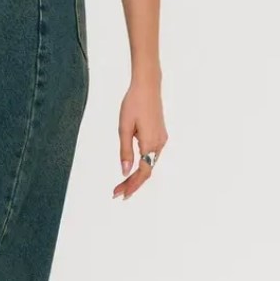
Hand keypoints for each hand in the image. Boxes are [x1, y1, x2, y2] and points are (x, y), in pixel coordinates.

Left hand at [112, 77, 166, 199]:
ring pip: (150, 163)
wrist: (147, 86)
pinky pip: (152, 155)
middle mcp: (159, 144)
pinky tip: (133, 167)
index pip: (142, 172)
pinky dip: (143, 164)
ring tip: (123, 184)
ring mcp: (162, 139)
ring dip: (137, 175)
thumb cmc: (133, 104)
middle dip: (133, 183)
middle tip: (117, 192)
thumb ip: (125, 151)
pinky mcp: (160, 134)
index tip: (120, 194)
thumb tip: (125, 171)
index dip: (132, 185)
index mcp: (150, 143)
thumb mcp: (124, 128)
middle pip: (147, 171)